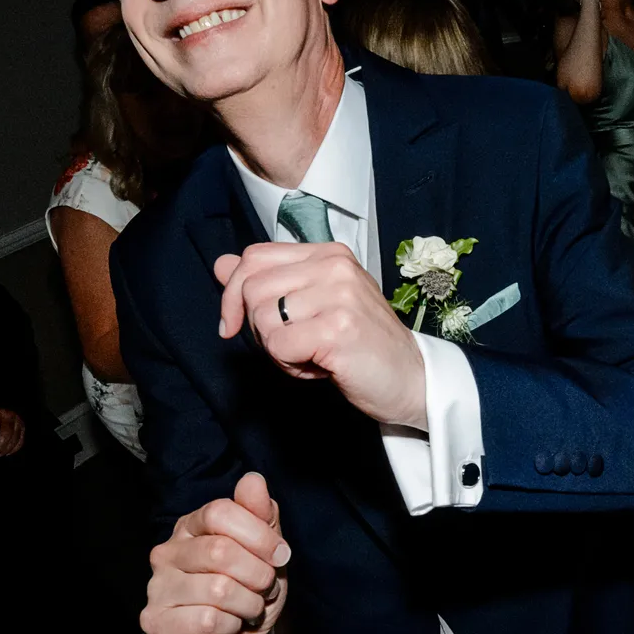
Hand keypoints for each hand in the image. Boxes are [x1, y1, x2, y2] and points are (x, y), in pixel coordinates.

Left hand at [0, 408, 25, 456]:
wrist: (1, 412)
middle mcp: (8, 415)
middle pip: (7, 432)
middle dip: (0, 445)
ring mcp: (17, 421)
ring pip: (15, 437)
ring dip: (7, 448)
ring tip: (0, 454)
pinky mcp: (22, 428)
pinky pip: (21, 440)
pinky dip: (14, 448)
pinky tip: (7, 452)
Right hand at [142, 472, 289, 633]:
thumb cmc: (247, 592)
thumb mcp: (266, 552)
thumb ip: (261, 515)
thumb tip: (253, 480)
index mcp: (192, 526)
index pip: (222, 512)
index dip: (259, 535)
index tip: (279, 556)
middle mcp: (167, 552)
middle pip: (221, 551)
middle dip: (258, 575)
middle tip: (263, 589)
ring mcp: (157, 587)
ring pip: (218, 589)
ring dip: (248, 605)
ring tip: (246, 610)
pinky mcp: (155, 622)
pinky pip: (208, 620)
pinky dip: (231, 626)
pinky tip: (227, 627)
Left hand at [216, 242, 427, 427]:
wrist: (411, 379)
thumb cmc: (361, 345)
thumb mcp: (313, 305)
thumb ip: (270, 281)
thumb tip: (221, 264)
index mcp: (329, 254)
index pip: (255, 257)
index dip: (233, 294)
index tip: (234, 325)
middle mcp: (335, 266)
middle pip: (252, 289)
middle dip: (257, 328)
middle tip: (292, 347)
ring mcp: (339, 295)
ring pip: (262, 319)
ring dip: (277, 350)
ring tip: (310, 356)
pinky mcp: (338, 328)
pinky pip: (278, 346)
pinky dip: (290, 366)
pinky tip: (319, 368)